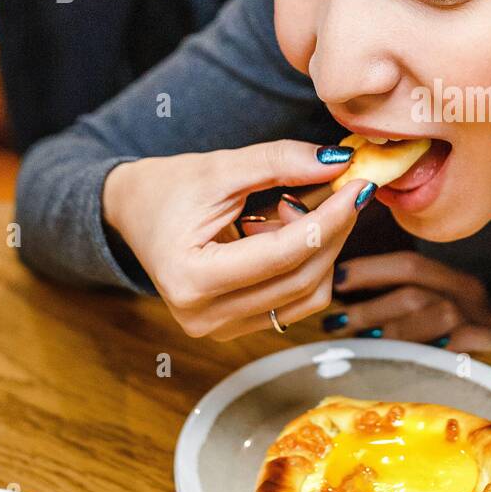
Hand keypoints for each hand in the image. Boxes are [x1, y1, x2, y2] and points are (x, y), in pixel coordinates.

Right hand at [102, 140, 370, 340]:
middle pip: (300, 279)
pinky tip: (287, 232)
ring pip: (305, 296)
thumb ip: (280, 162)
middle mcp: (204, 316)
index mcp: (191, 278)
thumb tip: (340, 162)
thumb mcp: (221, 166)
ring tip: (297, 207)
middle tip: (346, 189)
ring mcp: (220, 329)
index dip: (329, 219)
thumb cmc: (168, 188)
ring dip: (322, 249)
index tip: (357, 186)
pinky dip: (306, 265)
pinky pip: (294, 303)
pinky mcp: (235, 328)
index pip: (282, 254)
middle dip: (333, 231)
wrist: (132, 214)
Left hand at [327, 251, 490, 353]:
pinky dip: (432, 352)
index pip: (408, 264)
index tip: (336, 281)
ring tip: (362, 345)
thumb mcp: (435, 318)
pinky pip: (460, 345)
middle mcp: (469, 295)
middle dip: (370, 307)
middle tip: (335, 323)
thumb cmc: (459, 347)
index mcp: (452, 281)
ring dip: (394, 331)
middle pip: (415, 291)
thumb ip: (402, 308)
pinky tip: (405, 363)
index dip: (369, 270)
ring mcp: (483, 320)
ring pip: (436, 314)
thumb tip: (345, 308)